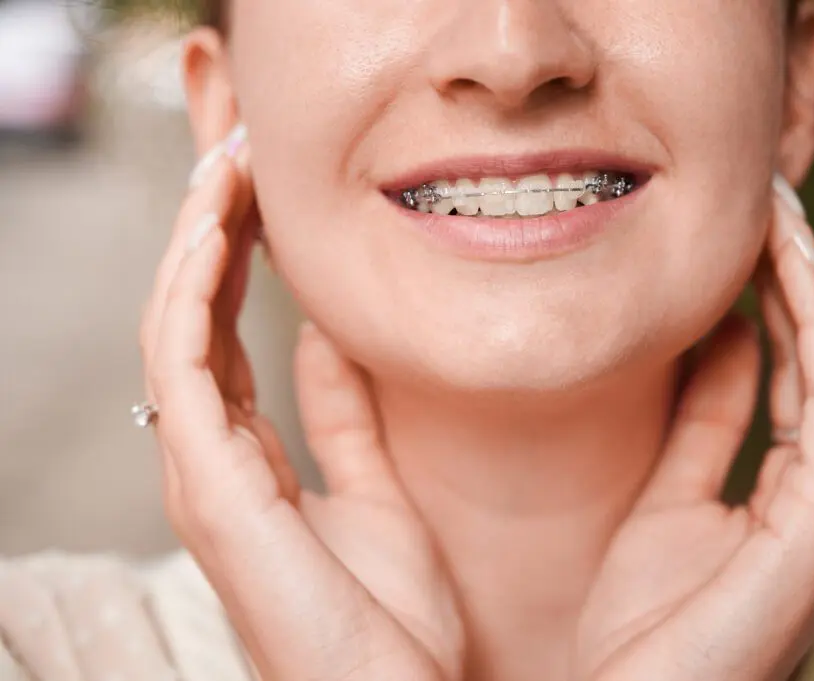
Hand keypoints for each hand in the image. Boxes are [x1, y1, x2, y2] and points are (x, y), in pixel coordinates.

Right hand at [139, 126, 463, 680]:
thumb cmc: (390, 619)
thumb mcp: (377, 490)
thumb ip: (343, 416)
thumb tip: (323, 336)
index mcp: (250, 458)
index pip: (224, 334)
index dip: (236, 258)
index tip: (263, 190)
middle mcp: (213, 458)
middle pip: (191, 318)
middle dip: (208, 231)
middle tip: (234, 154)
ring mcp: (202, 474)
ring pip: (174, 329)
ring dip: (194, 242)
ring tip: (221, 167)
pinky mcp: (208, 489)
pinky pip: (182, 371)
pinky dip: (191, 295)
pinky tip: (215, 231)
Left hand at [577, 177, 813, 680]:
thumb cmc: (644, 621)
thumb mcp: (670, 496)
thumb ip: (706, 420)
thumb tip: (723, 336)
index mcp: (801, 493)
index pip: (803, 373)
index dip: (780, 298)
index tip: (750, 233)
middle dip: (802, 278)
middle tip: (771, 202)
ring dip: (812, 287)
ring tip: (780, 216)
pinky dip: (812, 330)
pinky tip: (786, 271)